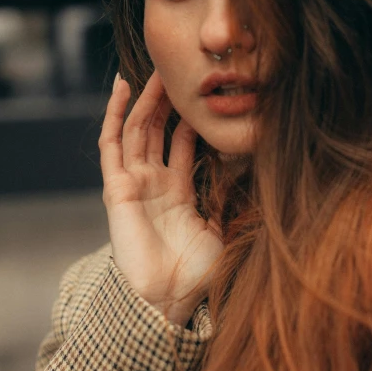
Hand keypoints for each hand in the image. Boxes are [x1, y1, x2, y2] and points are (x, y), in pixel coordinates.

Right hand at [99, 69, 222, 325]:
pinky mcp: (117, 187)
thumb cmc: (196, 275)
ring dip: (146, 99)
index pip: (181, 143)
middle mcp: (153, 183)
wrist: (167, 301)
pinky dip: (114, 114)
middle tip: (179, 69)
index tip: (204, 91)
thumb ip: (232, 202)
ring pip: (138, 129)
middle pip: (158, 130)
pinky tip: (122, 87)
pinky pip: (112, 144)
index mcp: (177, 192)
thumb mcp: (223, 230)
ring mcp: (134, 183)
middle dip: (166, 99)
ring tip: (157, 69)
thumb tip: (259, 180)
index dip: (190, 117)